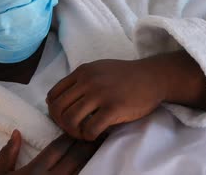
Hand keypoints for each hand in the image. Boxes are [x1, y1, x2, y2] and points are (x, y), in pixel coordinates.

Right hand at [0, 130, 103, 174]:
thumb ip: (7, 155)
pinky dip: (87, 173)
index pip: (57, 148)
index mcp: (35, 171)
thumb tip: (17, 133)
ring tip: (100, 147)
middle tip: (101, 132)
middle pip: (74, 159)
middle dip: (87, 145)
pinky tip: (94, 167)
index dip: (70, 136)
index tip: (79, 126)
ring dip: (91, 159)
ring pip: (80, 171)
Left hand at [46, 51, 205, 140]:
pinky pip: (90, 128)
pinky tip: (95, 134)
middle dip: (62, 124)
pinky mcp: (114, 108)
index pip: (52, 95)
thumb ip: (78, 80)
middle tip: (73, 129)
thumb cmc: (124, 76)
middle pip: (58, 109)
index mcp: (82, 72)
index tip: (64, 118)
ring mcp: (100, 94)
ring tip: (83, 133)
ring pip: (70, 120)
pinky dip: (88, 136)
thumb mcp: (97, 69)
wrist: (153, 77)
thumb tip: (55, 98)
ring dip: (74, 132)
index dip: (54, 111)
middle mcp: (88, 81)